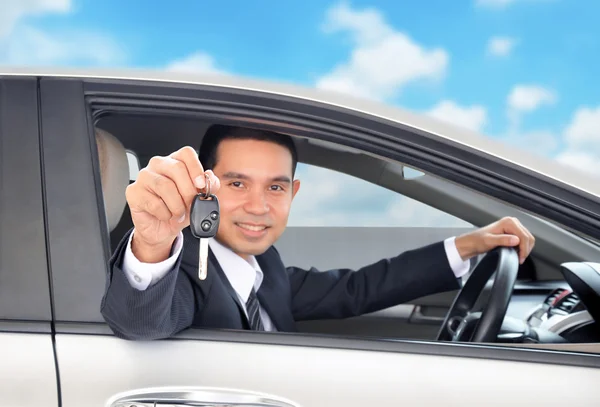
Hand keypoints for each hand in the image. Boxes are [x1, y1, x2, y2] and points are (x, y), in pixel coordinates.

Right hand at [125, 146, 219, 261]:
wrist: (161, 230)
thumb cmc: (178, 211)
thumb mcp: (198, 200)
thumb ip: (209, 187)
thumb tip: (210, 177)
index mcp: (175, 162)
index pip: (186, 153)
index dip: (196, 168)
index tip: (201, 185)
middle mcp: (158, 165)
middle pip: (176, 168)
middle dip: (188, 191)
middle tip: (191, 204)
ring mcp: (144, 177)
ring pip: (165, 186)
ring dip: (177, 205)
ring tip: (178, 213)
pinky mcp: (134, 192)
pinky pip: (153, 202)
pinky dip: (165, 214)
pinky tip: (166, 216)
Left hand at [455, 217, 534, 264]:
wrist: (472, 242)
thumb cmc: (478, 240)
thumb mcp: (489, 241)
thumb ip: (502, 240)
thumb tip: (516, 240)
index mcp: (508, 222)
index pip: (524, 236)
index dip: (524, 248)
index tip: (521, 258)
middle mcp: (512, 222)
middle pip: (528, 237)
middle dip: (526, 249)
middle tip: (520, 259)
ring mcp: (513, 227)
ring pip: (528, 239)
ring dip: (525, 249)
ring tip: (518, 256)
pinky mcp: (513, 232)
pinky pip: (523, 240)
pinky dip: (523, 247)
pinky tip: (517, 252)